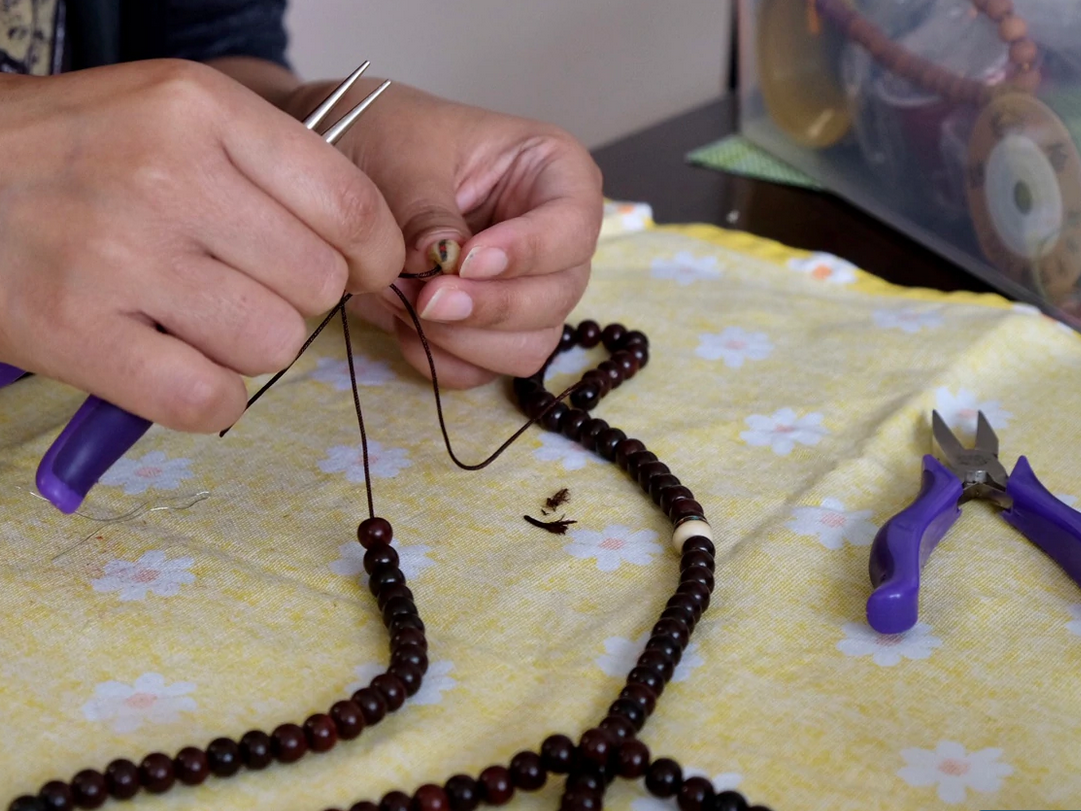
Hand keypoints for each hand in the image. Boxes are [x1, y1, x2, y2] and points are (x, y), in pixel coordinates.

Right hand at [0, 60, 404, 431]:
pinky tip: (177, 365)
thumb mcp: (174, 113)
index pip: (351, 206)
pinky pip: (211, 400)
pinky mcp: (78, 332)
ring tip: (193, 317)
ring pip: (274, 344)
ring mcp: (118, 254)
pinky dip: (210, 398)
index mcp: (200, 108)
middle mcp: (164, 174)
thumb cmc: (77, 152)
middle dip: (297, 297)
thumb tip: (368, 250)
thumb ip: (274, 167)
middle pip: (318, 284)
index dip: (372, 254)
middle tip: (241, 283)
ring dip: (249, 347)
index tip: (357, 267)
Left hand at [289, 80, 603, 387]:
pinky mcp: (493, 330)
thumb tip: (443, 263)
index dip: (528, 251)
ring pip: (529, 344)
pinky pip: (487, 370)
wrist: (347, 164)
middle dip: (489, 306)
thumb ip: (426, 211)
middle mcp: (554, 238)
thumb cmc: (389, 136)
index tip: (468, 261)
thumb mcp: (402, 156)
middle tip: (424, 296)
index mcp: (554, 173)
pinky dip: (444, 359)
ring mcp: (528, 289)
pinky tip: (405, 325)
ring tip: (405, 303)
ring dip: (465, 338)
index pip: (573, 225)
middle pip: (558, 296)